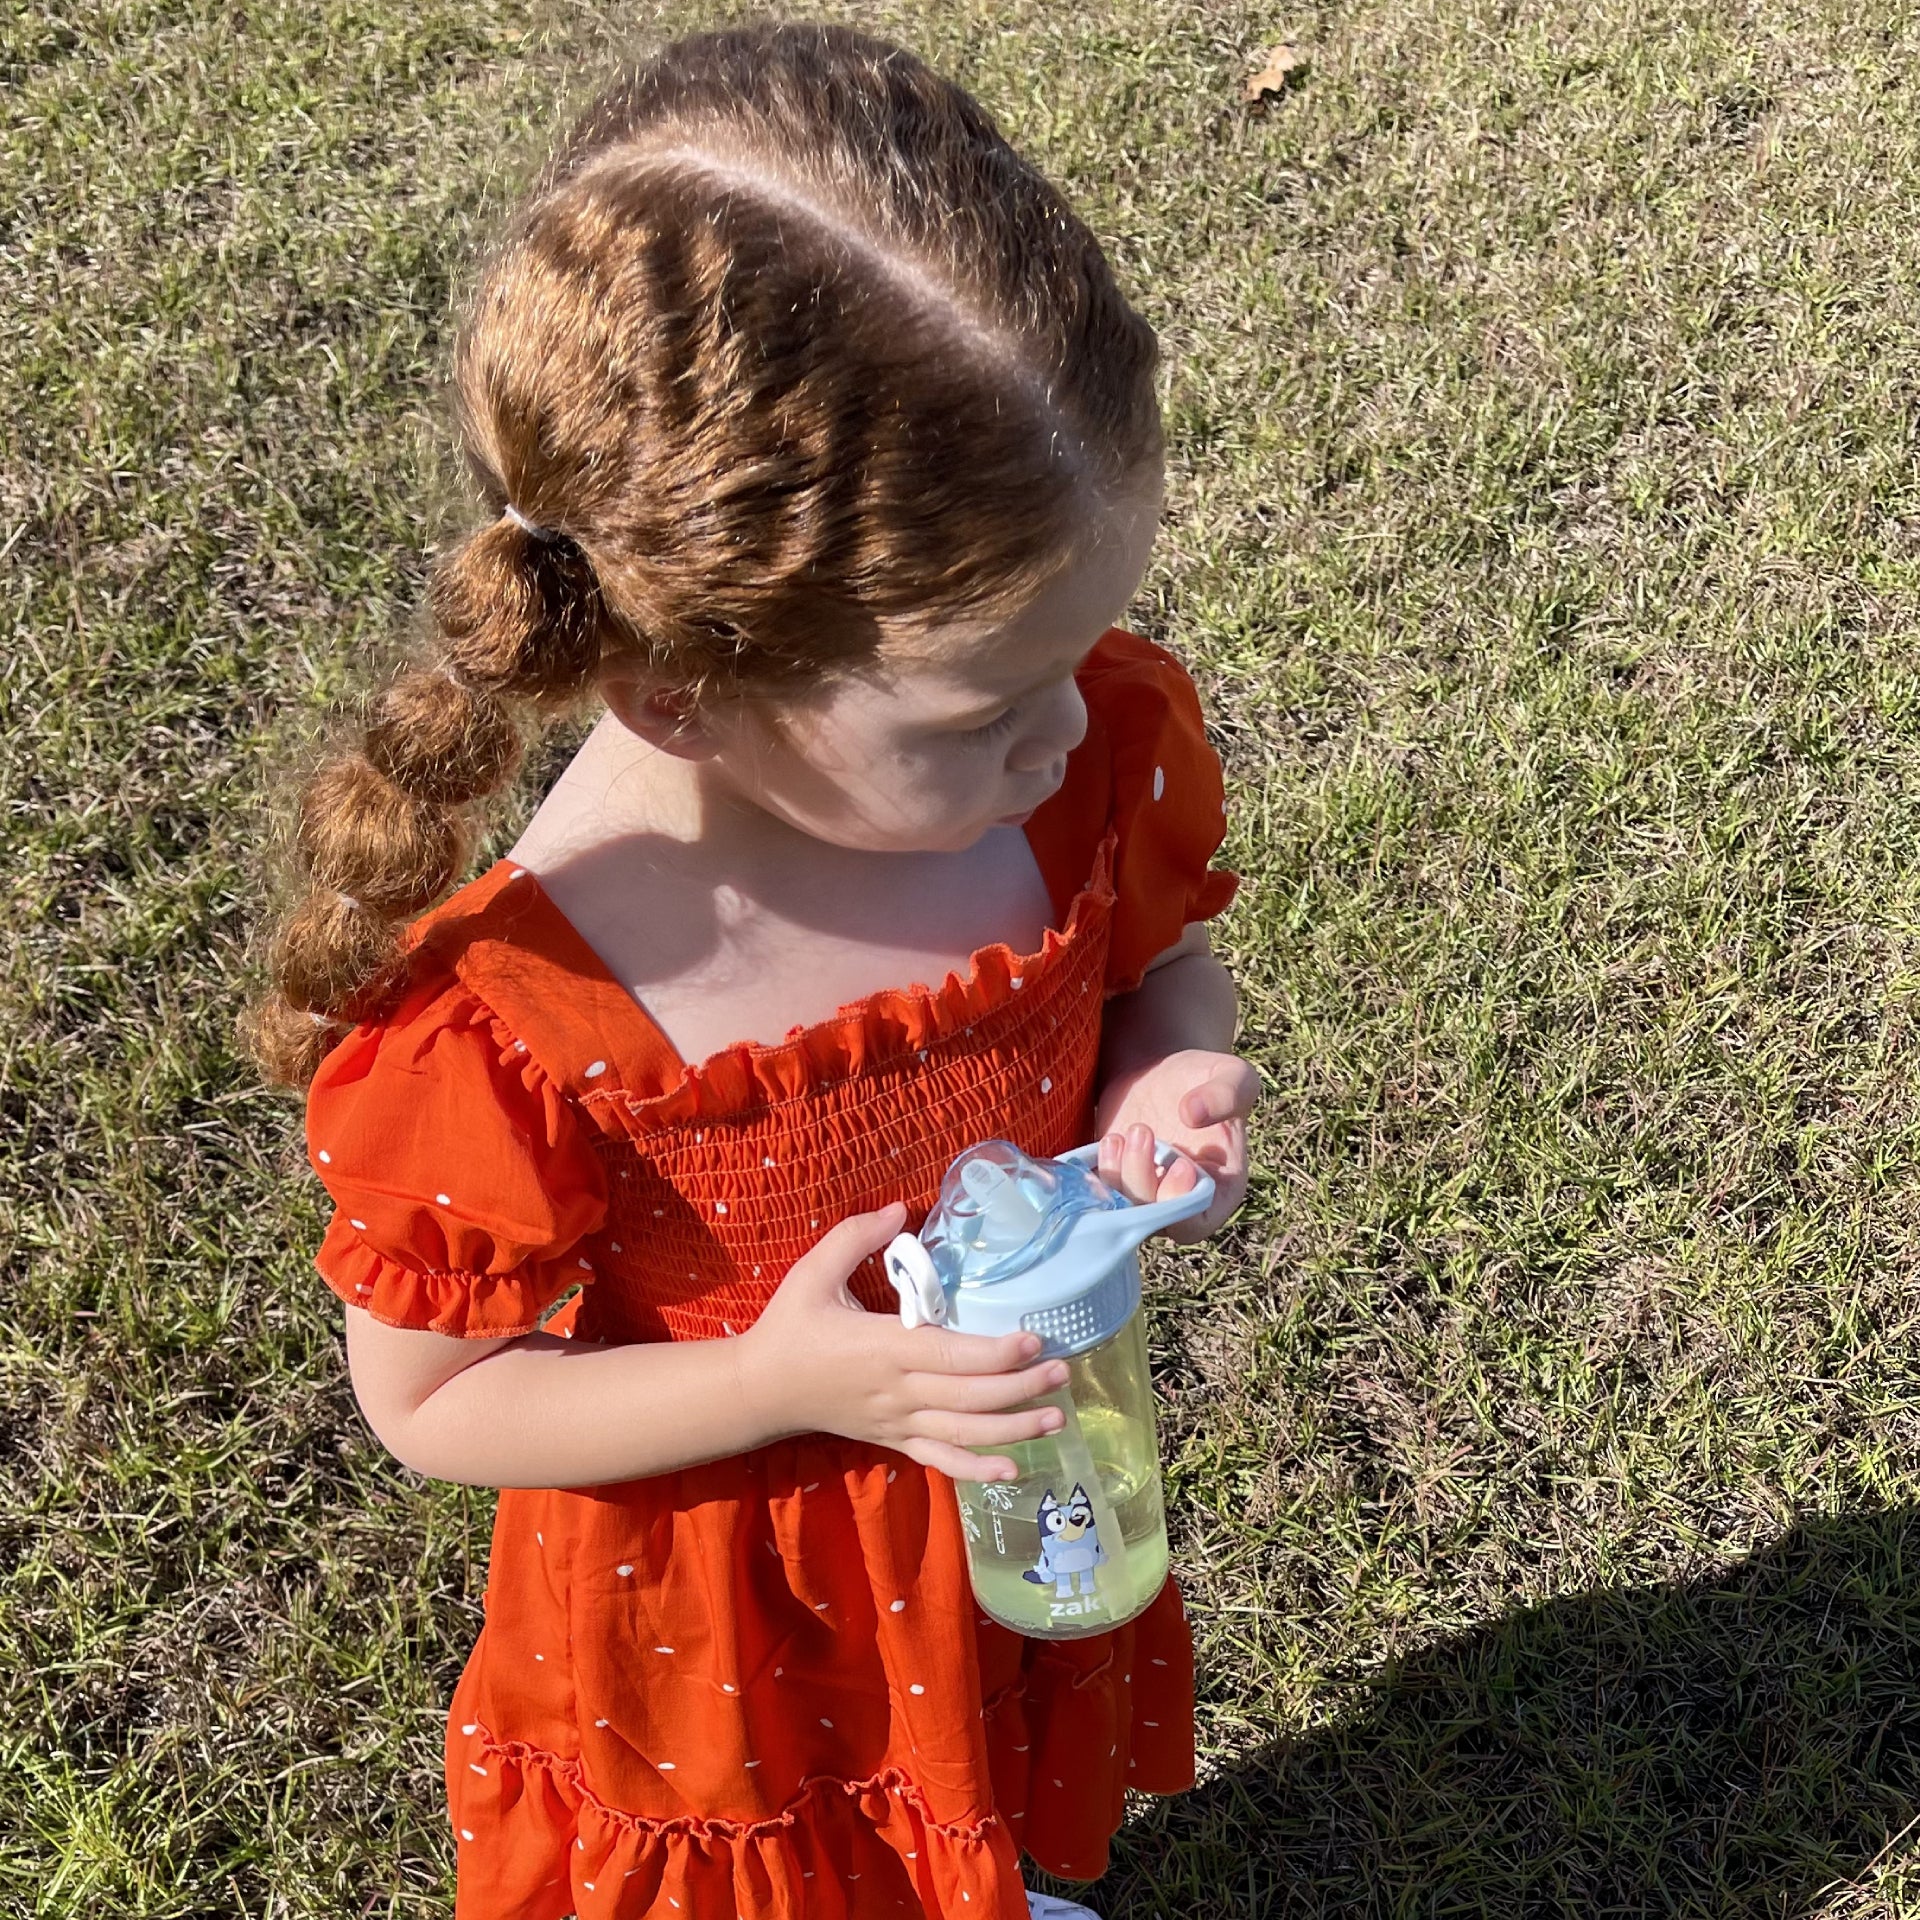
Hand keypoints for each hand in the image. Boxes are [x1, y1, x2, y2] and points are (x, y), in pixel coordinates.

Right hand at [737, 1203, 1070, 1481]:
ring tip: (1056, 1418)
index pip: (950, 1354)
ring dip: (1013, 1430)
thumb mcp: (813, 1272)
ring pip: (963, 1433)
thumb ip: (855, 1237)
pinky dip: (977, 1468)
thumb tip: (900, 1207)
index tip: (1032, 1340)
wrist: (758, 1390)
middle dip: (1021, 1388)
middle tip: (1063, 1371)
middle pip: (969, 1396)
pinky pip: (941, 1459)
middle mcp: (897, 1392)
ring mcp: (897, 1422)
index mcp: (882, 1348)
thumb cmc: (789, 1326)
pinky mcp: (893, 1440)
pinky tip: (1012, 1468)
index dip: (995, 1352)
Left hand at [1093, 1049, 1255, 1241]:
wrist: (1160, 1069)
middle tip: (1142, 1131)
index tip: (1181, 1164)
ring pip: (1120, 1209)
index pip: (1198, 1222)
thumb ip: (1227, 1093)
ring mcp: (1142, 1191)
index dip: (1184, 1202)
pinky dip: (1092, 1178)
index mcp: (1220, 1187)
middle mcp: (1178, 1198)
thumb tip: (1193, 1115)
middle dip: (1142, 1182)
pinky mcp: (1113, 1178)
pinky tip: (1105, 1143)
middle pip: (1153, 1219)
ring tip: (1118, 1135)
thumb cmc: (1204, 1077)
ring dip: (1116, 1177)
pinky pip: (1096, 1194)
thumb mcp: (1232, 1074)